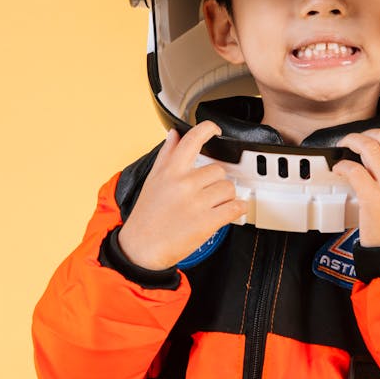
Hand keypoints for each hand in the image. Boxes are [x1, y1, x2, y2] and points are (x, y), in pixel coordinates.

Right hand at [117, 122, 246, 269]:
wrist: (141, 248)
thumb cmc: (146, 216)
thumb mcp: (152, 180)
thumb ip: (166, 155)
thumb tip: (174, 134)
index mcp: (171, 171)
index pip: (192, 140)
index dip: (207, 130)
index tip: (215, 130)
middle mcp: (184, 184)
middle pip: (218, 170)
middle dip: (216, 182)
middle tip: (206, 192)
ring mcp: (196, 203)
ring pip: (228, 188)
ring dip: (226, 197)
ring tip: (213, 205)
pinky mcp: (207, 222)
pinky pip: (235, 208)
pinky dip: (238, 209)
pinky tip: (230, 210)